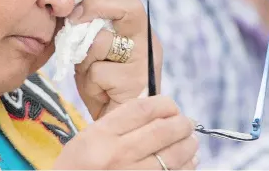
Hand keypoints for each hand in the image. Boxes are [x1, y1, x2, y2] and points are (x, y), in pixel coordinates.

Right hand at [53, 96, 197, 169]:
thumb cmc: (77, 165)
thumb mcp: (88, 137)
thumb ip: (117, 122)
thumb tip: (153, 107)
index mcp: (101, 134)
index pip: (142, 109)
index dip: (164, 104)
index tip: (171, 106)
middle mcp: (117, 154)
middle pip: (162, 130)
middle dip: (182, 124)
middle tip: (187, 122)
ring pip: (173, 156)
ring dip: (188, 145)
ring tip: (191, 140)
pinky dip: (187, 166)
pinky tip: (189, 160)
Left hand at [69, 0, 162, 119]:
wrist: (117, 128)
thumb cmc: (103, 87)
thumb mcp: (94, 53)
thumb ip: (89, 32)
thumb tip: (72, 11)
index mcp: (139, 32)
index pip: (127, 2)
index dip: (98, 1)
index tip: (75, 12)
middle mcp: (148, 43)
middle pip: (129, 8)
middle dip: (95, 10)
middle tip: (74, 22)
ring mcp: (144, 63)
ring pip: (100, 42)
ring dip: (85, 60)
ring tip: (93, 77)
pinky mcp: (135, 84)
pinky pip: (96, 72)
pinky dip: (89, 84)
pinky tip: (100, 93)